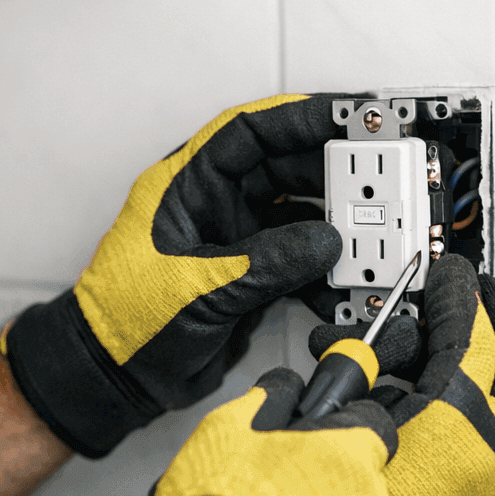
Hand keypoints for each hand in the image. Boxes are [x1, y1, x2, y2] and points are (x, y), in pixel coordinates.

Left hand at [4, 94, 344, 457]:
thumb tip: (325, 241)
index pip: (247, 133)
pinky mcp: (250, 277)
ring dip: (334, 221)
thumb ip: (264, 263)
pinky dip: (325, 269)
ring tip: (370, 229)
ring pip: (296, 213)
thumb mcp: (198, 286)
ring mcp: (234, 240)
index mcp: (185, 186)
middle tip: (377, 172)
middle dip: (331, 169)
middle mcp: (213, 206)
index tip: (348, 116)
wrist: (117, 379)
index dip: (298, 118)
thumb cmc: (127, 321)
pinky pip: (298, 259)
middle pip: (282, 168)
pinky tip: (344, 280)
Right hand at [310, 255, 494, 495]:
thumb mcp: (344, 406)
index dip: (456, 292)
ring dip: (492, 358)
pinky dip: (484, 397)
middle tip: (476, 292)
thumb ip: (366, 361)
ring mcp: (493, 473)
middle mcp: (490, 445)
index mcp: (459, 417)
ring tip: (451, 339)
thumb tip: (376, 342)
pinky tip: (442, 389)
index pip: (471, 330)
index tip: (449, 272)